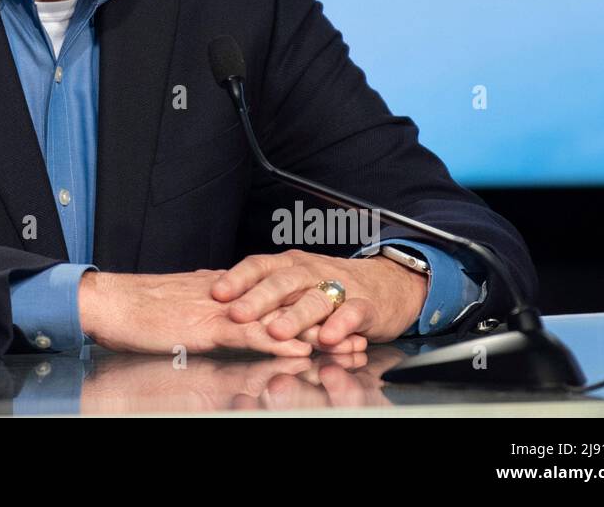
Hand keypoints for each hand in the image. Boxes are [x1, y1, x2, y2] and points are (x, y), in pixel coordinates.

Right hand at [78, 268, 365, 356]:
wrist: (108, 300)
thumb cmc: (135, 308)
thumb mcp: (179, 309)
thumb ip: (206, 311)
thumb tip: (226, 313)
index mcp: (222, 290)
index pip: (276, 299)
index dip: (309, 309)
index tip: (338, 321)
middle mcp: (229, 295)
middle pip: (287, 306)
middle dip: (325, 322)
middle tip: (358, 335)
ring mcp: (219, 309)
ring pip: (277, 320)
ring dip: (314, 335)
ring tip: (346, 348)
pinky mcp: (205, 326)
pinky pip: (249, 335)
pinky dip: (277, 344)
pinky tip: (301, 352)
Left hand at [211, 249, 426, 346]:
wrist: (387, 283)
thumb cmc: (330, 285)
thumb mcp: (296, 283)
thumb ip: (267, 292)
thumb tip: (224, 304)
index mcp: (290, 264)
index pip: (260, 265)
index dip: (237, 278)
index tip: (216, 293)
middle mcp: (312, 272)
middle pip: (283, 282)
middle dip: (258, 299)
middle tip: (237, 315)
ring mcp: (339, 287)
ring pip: (315, 299)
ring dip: (294, 316)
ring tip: (276, 331)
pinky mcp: (365, 305)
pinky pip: (352, 313)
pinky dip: (340, 325)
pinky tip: (328, 338)